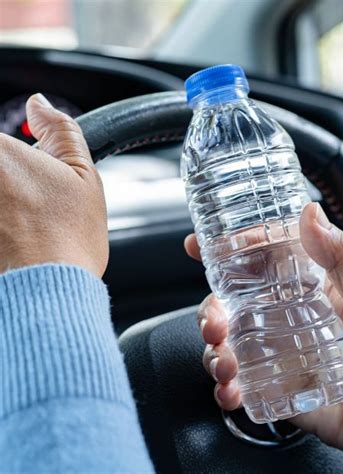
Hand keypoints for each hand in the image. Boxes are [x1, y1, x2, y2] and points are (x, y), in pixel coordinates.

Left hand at [0, 94, 107, 276]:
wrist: (46, 293)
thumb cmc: (68, 240)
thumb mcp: (82, 175)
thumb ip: (61, 131)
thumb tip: (39, 104)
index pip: (0, 141)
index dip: (13, 159)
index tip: (26, 180)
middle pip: (0, 168)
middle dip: (11, 182)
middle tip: (26, 207)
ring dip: (7, 204)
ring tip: (20, 225)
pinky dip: (2, 224)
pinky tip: (12, 236)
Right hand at [184, 202, 342, 472]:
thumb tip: (311, 211)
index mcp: (303, 288)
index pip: (257, 260)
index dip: (225, 250)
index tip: (197, 246)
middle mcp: (282, 315)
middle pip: (228, 302)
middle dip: (209, 310)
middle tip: (214, 324)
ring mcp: (273, 350)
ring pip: (225, 341)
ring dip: (212, 351)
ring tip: (225, 366)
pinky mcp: (270, 383)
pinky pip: (236, 381)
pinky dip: (225, 386)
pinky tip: (232, 391)